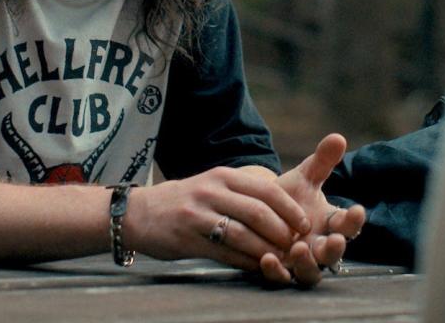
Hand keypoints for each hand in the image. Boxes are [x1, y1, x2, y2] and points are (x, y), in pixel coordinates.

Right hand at [124, 165, 311, 275]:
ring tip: (282, 260)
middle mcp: (211, 191)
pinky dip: (246, 262)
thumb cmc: (185, 202)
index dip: (290, 208)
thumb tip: (284, 210)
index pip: (266, 189)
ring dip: (267, 251)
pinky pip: (225, 253)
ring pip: (243, 235)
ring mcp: (198, 214)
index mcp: (222, 176)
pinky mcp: (189, 237)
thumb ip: (242, 194)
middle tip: (297, 246)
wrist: (140, 213)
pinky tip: (257, 267)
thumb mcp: (212, 186)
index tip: (305, 224)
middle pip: (258, 212)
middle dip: (283, 232)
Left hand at [270, 134, 366, 285]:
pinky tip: (267, 258)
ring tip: (299, 248)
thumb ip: (322, 161)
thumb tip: (338, 137)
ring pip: (311, 272)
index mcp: (331, 225)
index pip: (348, 225)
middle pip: (334, 254)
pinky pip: (281, 277)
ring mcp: (301, 262)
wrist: (261, 211)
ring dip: (308, 263)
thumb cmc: (290, 196)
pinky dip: (277, 271)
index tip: (358, 210)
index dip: (354, 220)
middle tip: (334, 240)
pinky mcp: (281, 271)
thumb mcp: (305, 177)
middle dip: (336, 248)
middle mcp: (320, 247)